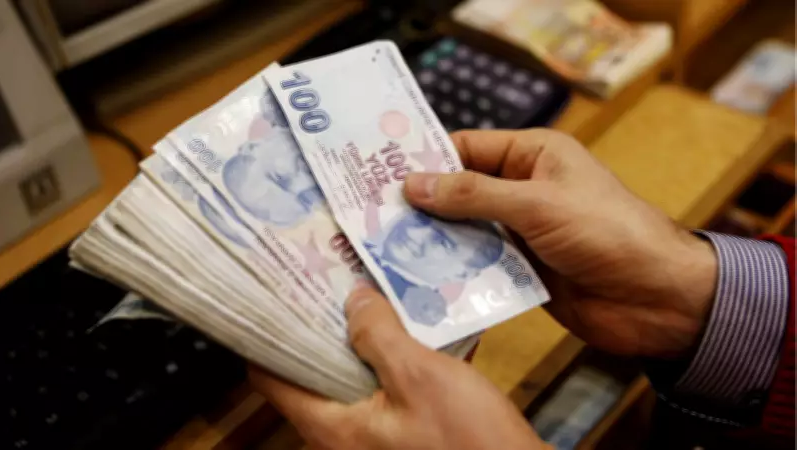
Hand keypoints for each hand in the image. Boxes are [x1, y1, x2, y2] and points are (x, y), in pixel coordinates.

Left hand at [249, 284, 549, 449]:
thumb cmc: (466, 440)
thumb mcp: (420, 377)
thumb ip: (378, 335)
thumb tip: (352, 299)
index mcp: (333, 426)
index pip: (271, 378)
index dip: (267, 333)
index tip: (276, 289)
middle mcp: (345, 434)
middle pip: (314, 371)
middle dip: (322, 322)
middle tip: (328, 275)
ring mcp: (377, 434)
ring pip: (354, 374)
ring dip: (364, 334)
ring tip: (368, 286)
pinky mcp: (407, 431)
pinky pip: (388, 384)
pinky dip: (395, 354)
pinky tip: (414, 320)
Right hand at [404, 129, 717, 359]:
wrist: (658, 298)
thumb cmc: (608, 232)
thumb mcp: (538, 204)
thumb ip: (474, 195)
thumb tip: (414, 185)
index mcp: (532, 155)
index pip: (466, 148)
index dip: (424, 159)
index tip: (376, 174)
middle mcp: (522, 189)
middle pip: (459, 193)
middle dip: (421, 206)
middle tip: (368, 218)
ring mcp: (520, 232)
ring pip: (464, 232)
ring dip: (433, 242)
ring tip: (382, 251)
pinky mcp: (521, 270)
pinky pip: (478, 266)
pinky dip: (454, 272)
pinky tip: (418, 281)